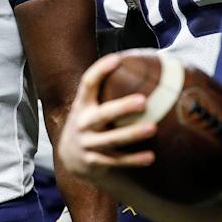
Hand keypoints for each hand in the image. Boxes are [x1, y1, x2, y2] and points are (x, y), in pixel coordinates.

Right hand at [57, 53, 157, 182]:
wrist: (69, 157)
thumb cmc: (89, 123)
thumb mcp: (89, 107)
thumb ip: (106, 93)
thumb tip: (139, 67)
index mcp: (82, 105)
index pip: (88, 83)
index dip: (100, 70)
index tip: (117, 59)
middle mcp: (82, 123)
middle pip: (103, 114)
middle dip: (122, 107)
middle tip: (143, 101)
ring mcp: (87, 143)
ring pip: (111, 140)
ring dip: (132, 134)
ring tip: (152, 128)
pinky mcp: (93, 162)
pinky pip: (116, 161)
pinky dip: (133, 160)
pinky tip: (150, 157)